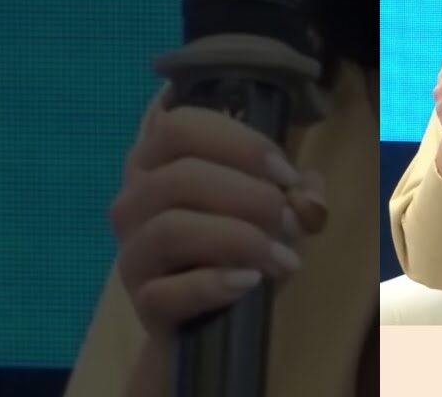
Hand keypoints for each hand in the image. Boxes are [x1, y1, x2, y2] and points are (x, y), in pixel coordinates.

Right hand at [108, 102, 325, 338]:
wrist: (219, 315)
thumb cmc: (244, 244)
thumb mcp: (278, 208)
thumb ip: (297, 192)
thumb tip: (308, 196)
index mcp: (160, 162)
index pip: (179, 127)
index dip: (239, 144)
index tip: (285, 173)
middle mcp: (136, 201)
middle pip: (179, 176)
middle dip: (250, 196)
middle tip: (291, 223)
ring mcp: (133, 253)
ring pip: (170, 229)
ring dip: (239, 239)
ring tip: (283, 259)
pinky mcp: (142, 303)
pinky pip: (165, 291)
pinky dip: (214, 283)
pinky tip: (250, 281)